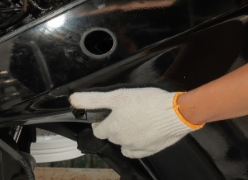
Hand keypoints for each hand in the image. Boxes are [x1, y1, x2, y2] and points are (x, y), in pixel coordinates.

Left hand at [70, 88, 201, 157]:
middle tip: (123, 114)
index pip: (98, 130)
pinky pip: (137, 151)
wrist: (174, 113)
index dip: (100, 121)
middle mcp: (121, 140)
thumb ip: (93, 99)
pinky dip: (136, 144)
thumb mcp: (117, 96)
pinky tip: (142, 134)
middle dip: (114, 126)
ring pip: (123, 144)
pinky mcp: (149, 150)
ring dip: (125, 135)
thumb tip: (73, 100)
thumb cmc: (148, 102)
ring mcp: (135, 147)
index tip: (106, 115)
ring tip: (134, 122)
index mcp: (112, 128)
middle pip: (111, 136)